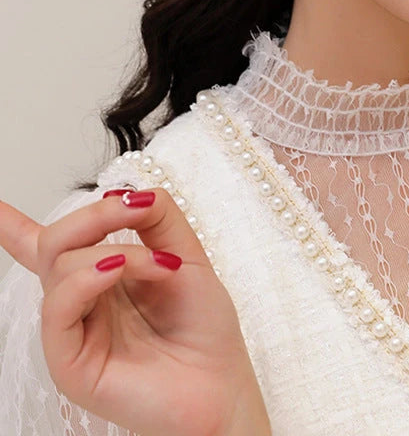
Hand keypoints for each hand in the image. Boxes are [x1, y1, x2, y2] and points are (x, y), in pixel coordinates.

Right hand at [0, 189, 270, 435]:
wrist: (222, 385)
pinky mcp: (69, 362)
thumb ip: (160, 219)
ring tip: (158, 266)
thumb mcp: (188, 257)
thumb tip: (131, 191)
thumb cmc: (204, 329)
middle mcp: (83, 301)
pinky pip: (59, 308)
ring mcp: (73, 331)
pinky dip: (88, 277)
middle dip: (95, 212)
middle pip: (56, 241)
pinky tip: (118, 269)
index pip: (54, 249)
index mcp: (104, 277)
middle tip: (133, 209)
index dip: (16, 228)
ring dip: (114, 248)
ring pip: (59, 264)